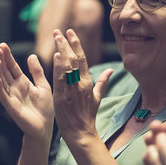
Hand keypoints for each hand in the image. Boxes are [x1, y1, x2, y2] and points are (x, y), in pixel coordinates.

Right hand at [0, 43, 53, 141]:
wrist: (45, 128)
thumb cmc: (45, 109)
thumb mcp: (43, 86)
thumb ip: (37, 72)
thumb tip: (31, 55)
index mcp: (23, 83)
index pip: (12, 67)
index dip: (8, 57)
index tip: (3, 45)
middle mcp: (15, 88)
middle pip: (5, 72)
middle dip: (1, 60)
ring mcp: (12, 97)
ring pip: (2, 82)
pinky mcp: (11, 107)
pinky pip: (3, 96)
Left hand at [52, 29, 111, 144]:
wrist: (81, 133)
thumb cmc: (88, 116)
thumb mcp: (97, 98)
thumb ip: (102, 82)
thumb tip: (110, 70)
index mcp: (88, 82)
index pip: (82, 59)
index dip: (76, 44)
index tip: (70, 32)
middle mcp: (81, 84)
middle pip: (74, 59)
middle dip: (66, 43)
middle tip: (59, 31)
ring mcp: (71, 90)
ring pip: (67, 66)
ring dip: (61, 50)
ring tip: (55, 37)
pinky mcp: (62, 96)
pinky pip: (60, 79)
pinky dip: (58, 67)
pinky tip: (56, 56)